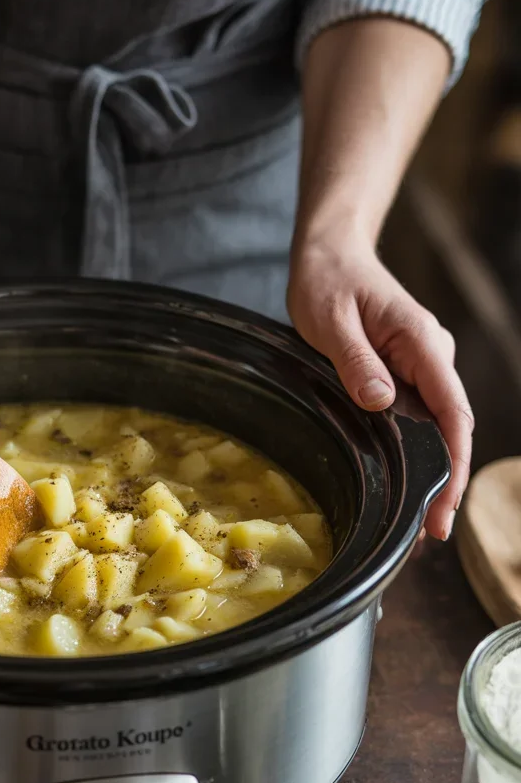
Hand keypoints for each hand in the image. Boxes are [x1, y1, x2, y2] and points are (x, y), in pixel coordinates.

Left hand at [287, 237, 472, 540]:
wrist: (331, 252)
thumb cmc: (329, 281)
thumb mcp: (331, 321)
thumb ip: (356, 362)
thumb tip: (382, 402)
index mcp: (421, 341)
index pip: (451, 410)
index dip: (454, 461)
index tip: (447, 501)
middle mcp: (432, 355)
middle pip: (452, 426)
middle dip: (448, 479)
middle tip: (433, 530)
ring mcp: (423, 364)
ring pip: (438, 425)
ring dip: (435, 470)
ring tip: (423, 520)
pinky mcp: (407, 371)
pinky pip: (420, 415)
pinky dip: (419, 450)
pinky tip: (409, 482)